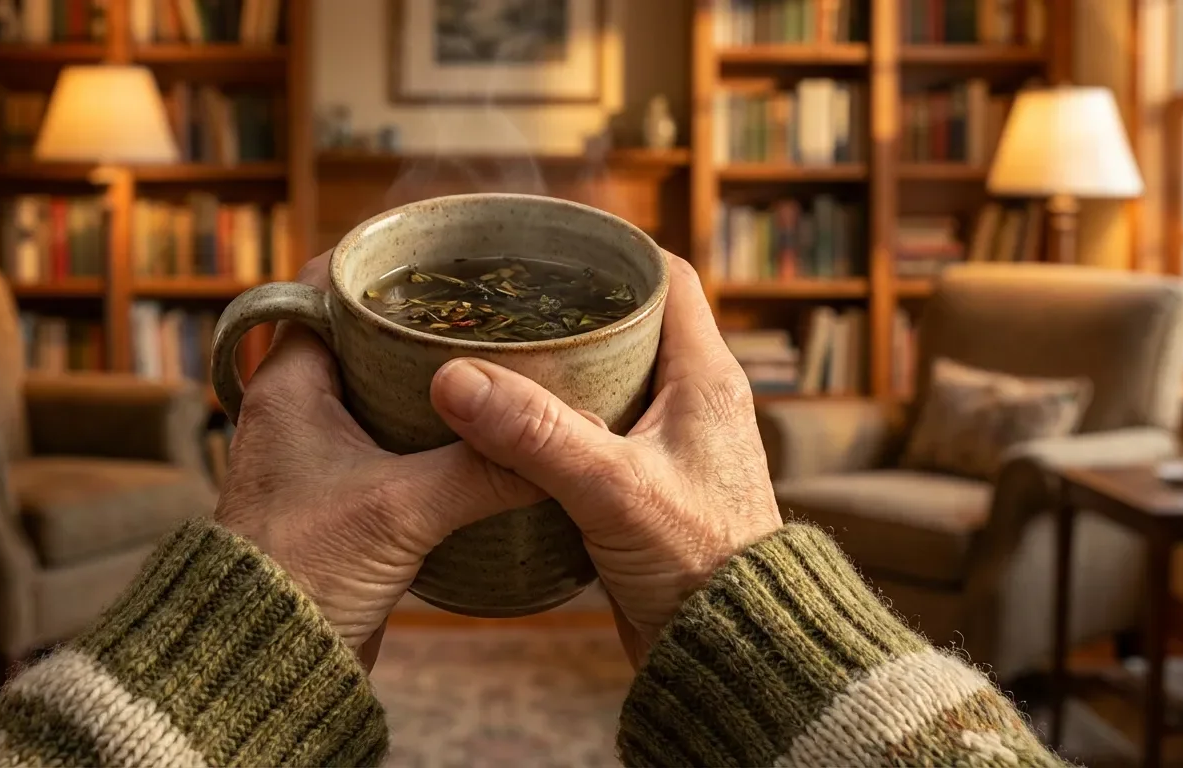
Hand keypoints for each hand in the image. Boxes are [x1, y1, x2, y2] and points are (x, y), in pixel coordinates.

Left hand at [215, 253, 543, 667]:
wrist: (265, 664)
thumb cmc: (302, 571)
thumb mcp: (400, 509)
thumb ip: (483, 467)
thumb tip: (568, 441)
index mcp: (291, 384)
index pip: (327, 285)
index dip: (382, 259)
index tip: (443, 246)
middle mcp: (301, 410)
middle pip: (367, 335)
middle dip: (428, 321)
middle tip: (494, 303)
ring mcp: (323, 455)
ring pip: (387, 393)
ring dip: (439, 382)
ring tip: (504, 360)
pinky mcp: (347, 499)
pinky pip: (398, 444)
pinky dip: (439, 435)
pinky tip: (490, 436)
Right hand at [428, 254, 781, 666]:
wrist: (729, 653)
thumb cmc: (698, 563)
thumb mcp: (613, 489)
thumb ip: (535, 433)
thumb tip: (453, 379)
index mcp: (705, 377)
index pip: (669, 277)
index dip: (616, 250)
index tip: (552, 241)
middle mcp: (694, 401)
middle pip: (632, 324)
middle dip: (571, 307)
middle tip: (503, 299)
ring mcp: (671, 446)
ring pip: (611, 380)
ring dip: (559, 367)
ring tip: (494, 352)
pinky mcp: (648, 487)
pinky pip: (598, 430)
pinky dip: (557, 419)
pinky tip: (507, 426)